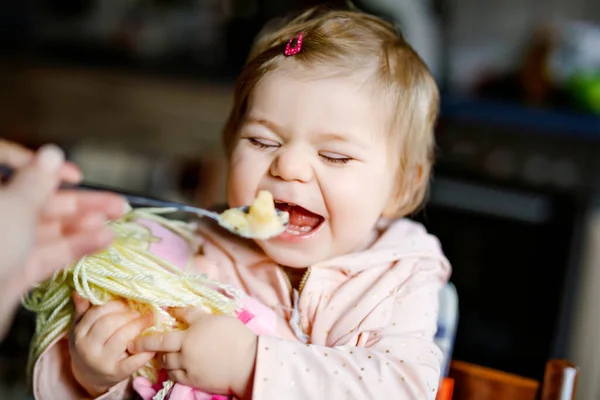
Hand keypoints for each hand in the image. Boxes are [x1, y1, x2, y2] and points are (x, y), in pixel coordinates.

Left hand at [0, 140, 125, 337]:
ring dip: (84, 223)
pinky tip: (103, 240)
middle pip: (40, 200)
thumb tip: (51, 154)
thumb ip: (37, 181)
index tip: (73, 175)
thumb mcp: (14, 205)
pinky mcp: (17, 271)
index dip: (45, 167)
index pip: (13, 166)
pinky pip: (50, 254)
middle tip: (115, 202)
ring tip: (115, 219)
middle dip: (80, 200)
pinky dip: (77, 246)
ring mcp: (6, 244)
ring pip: (49, 228)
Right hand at [68, 292, 155, 396]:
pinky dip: (146, 351)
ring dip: (139, 326)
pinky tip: (152, 344)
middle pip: (110, 323)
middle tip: (140, 311)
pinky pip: (134, 361)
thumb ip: (82, 311)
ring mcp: (102, 362)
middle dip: (128, 314)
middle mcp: (88, 348)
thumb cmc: (90, 346)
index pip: (97, 313)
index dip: (116, 305)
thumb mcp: (81, 329)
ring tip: (148, 320)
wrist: (91, 377)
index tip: (127, 303)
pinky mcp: (116, 373)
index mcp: (79, 334)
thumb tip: (79, 291)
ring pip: (122, 338)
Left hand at [128, 307, 257, 398]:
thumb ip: (192, 314)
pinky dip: (173, 371)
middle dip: (152, 350)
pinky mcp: (196, 381)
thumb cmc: (234, 335)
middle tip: (142, 349)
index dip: (146, 340)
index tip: (134, 341)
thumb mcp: (213, 318)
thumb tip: (174, 308)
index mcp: (189, 337)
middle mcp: (185, 354)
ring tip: (165, 356)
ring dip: (164, 360)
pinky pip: (177, 377)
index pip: (162, 338)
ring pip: (169, 366)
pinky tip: (177, 367)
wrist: (248, 362)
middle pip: (162, 353)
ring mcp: (189, 370)